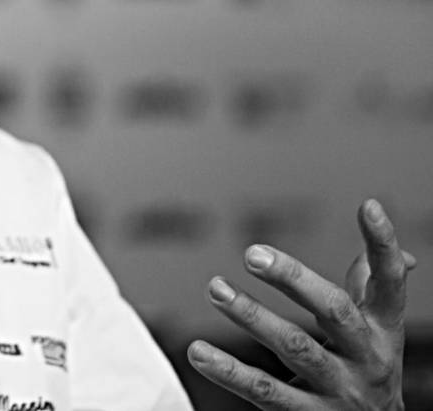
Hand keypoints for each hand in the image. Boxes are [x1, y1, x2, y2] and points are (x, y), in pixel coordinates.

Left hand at [188, 199, 414, 409]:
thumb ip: (372, 289)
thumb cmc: (368, 370)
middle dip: (294, 279)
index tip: (368, 206)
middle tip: (252, 253)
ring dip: (251, 316)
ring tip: (216, 288)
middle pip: (335, 311)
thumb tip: (398, 251)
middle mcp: (366, 356)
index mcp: (382, 329)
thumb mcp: (378, 332)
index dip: (383, 245)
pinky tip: (199, 351)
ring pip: (294, 347)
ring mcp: (338, 388)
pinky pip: (264, 391)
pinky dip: (229, 371)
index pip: (389, 282)